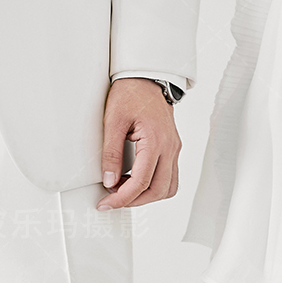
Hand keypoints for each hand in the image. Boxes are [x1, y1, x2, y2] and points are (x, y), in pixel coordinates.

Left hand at [96, 79, 181, 209]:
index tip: (107, 203)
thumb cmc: (130, 94)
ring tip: (125, 191)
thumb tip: (109, 180)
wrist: (145, 79)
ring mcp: (174, 148)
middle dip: (134, 201)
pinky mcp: (172, 148)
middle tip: (113, 200)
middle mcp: (170, 147)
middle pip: (158, 190)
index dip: (123, 197)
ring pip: (168, 187)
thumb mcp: (113, 121)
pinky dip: (154, 185)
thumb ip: (111, 153)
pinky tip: (136, 181)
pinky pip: (169, 177)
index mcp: (156, 141)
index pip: (142, 181)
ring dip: (147, 196)